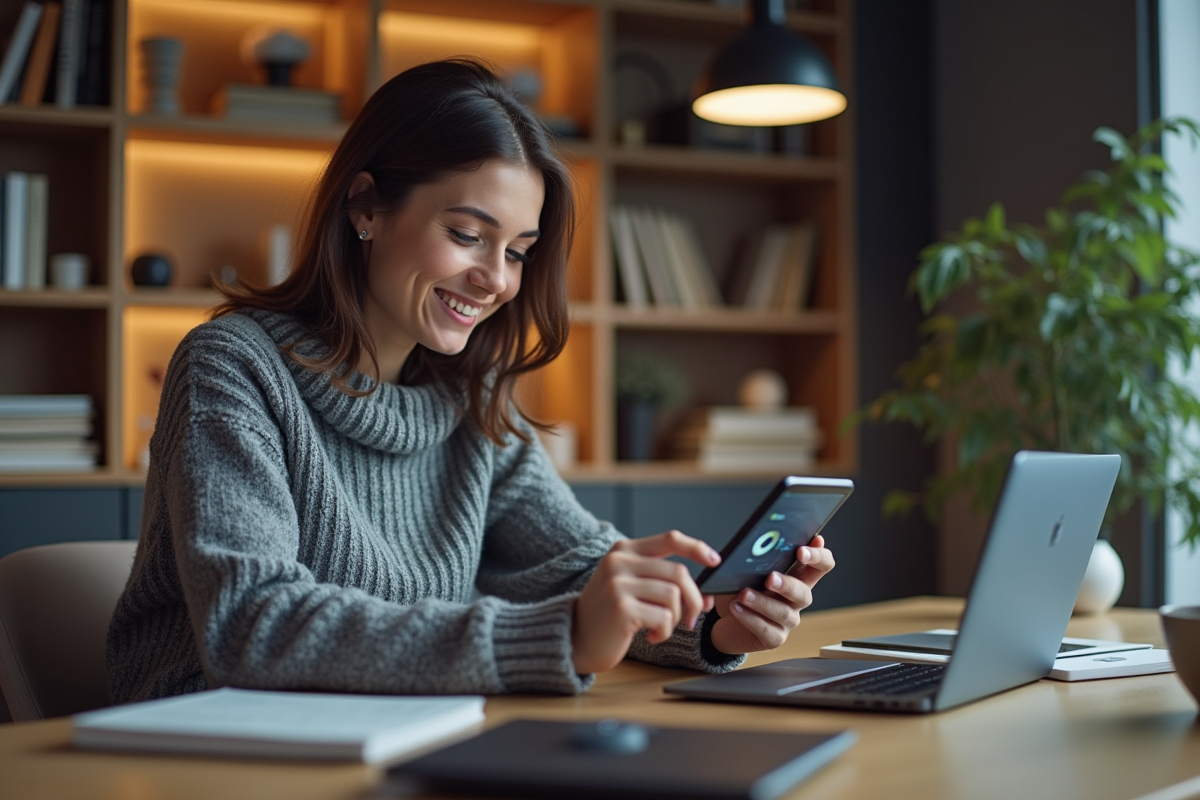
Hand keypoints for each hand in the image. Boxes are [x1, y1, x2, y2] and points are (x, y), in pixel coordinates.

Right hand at [572, 530, 719, 673]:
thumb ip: (665, 584)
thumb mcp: (633, 588)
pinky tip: (650, 636)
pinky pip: (664, 618)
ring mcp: (618, 584)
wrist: (574, 639)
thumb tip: (706, 596)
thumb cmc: (608, 615)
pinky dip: (664, 632)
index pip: (670, 539)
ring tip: (661, 627)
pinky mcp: (621, 608)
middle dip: (693, 599)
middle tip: (691, 618)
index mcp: (624, 550)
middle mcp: (619, 561)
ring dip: (676, 618)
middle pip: (679, 572)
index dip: (697, 548)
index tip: (714, 560)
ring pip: (674, 596)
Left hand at [709, 534, 834, 654]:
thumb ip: (754, 558)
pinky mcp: (774, 638)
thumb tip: (749, 543)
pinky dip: (750, 618)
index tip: (802, 550)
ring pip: (784, 613)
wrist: (723, 621)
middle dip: (788, 584)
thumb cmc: (738, 589)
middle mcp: (796, 599)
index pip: (822, 565)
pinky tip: (736, 608)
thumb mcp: (744, 570)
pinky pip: (766, 630)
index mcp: (796, 576)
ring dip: (762, 602)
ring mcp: (788, 620)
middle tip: (770, 578)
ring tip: (743, 594)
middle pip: (804, 592)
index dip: (818, 557)